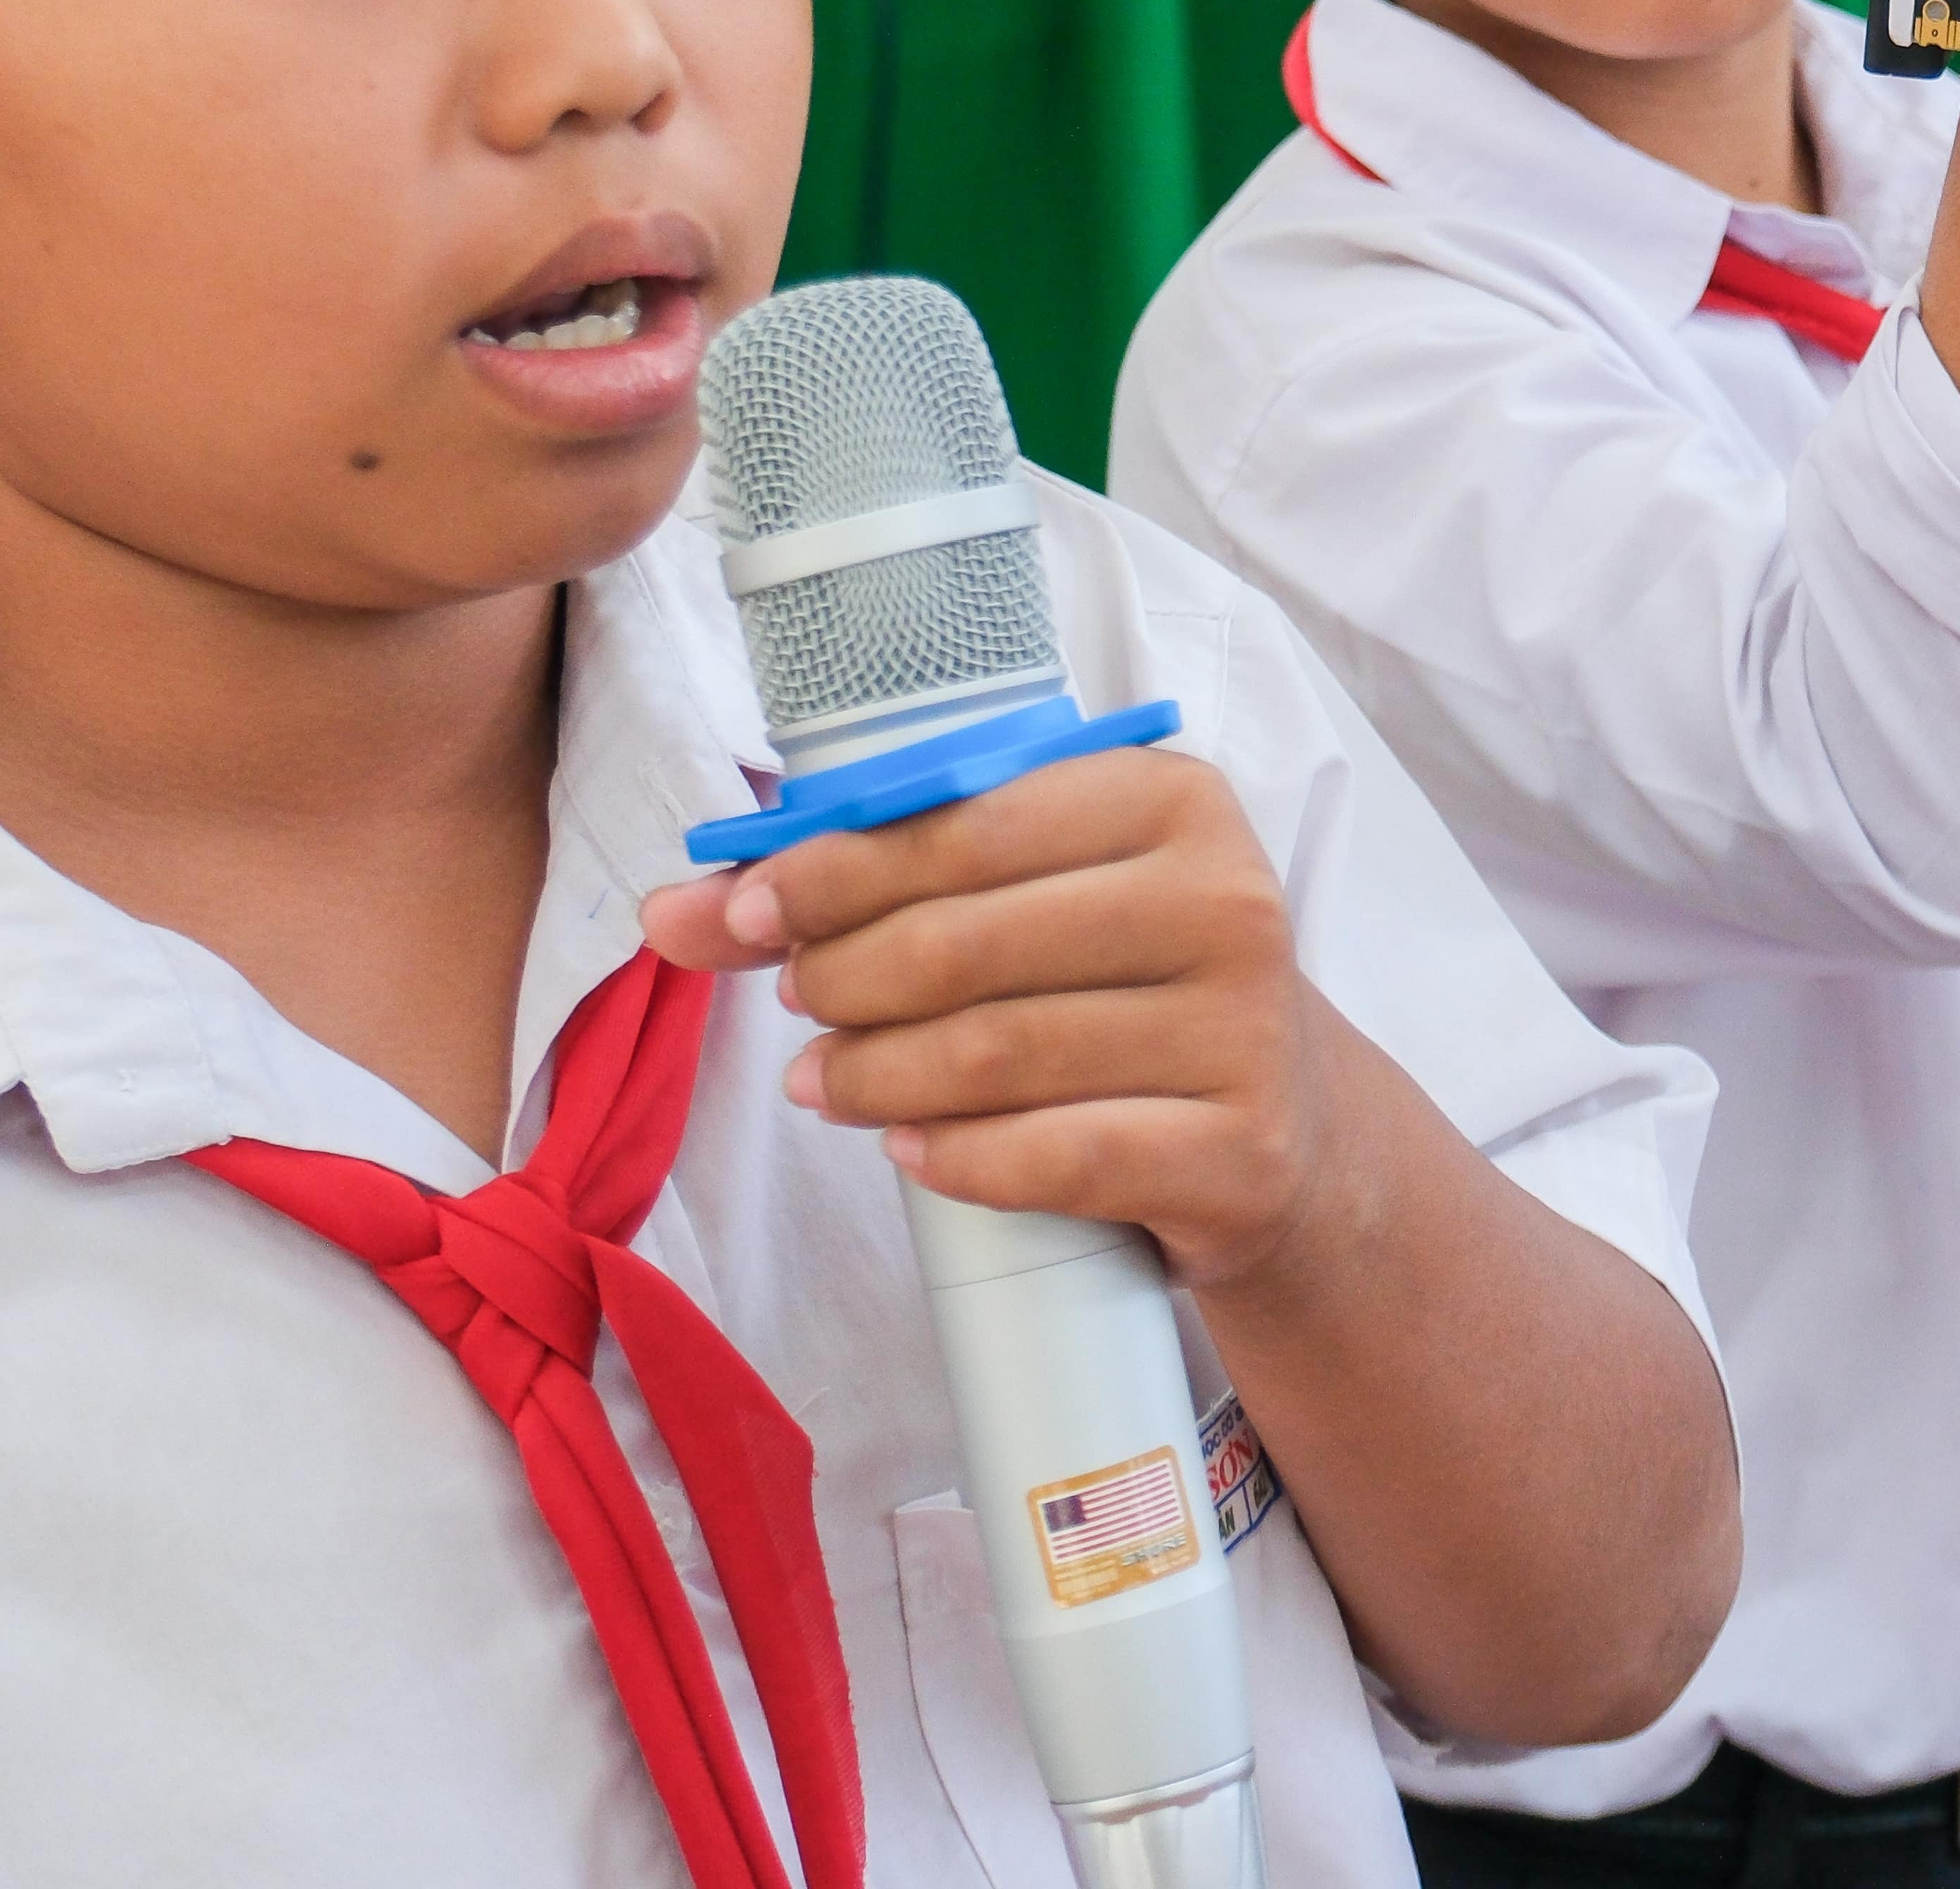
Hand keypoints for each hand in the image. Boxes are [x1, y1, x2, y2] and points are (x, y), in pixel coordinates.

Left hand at [639, 748, 1341, 1289]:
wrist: (1290, 1127)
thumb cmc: (1124, 988)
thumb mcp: (1032, 904)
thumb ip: (869, 889)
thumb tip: (670, 912)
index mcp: (1174, 799)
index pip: (968, 823)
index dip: (836, 869)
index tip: (744, 912)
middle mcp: (1228, 898)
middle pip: (968, 942)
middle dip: (843, 979)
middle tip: (793, 1007)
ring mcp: (1243, 1030)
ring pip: (998, 1055)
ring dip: (874, 1075)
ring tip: (819, 1085)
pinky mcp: (1240, 1151)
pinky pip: (1058, 1158)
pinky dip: (958, 1160)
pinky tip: (909, 1153)